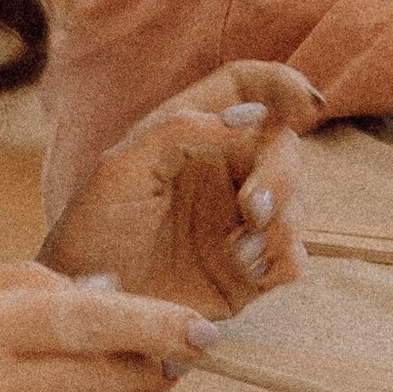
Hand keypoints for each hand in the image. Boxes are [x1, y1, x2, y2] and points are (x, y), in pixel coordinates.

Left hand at [39, 60, 319, 316]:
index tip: (306, 103)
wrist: (86, 308)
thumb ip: (180, 131)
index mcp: (191, 132)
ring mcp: (238, 222)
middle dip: (281, 174)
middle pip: (282, 148)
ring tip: (243, 251)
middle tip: (254, 209)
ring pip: (297, 204)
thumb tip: (249, 117)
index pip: (246, 87)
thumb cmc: (92, 230)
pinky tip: (247, 269)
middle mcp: (222, 171)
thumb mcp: (121, 168)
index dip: (281, 83)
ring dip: (284, 221)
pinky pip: (294, 258)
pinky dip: (284, 259)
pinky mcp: (249, 273)